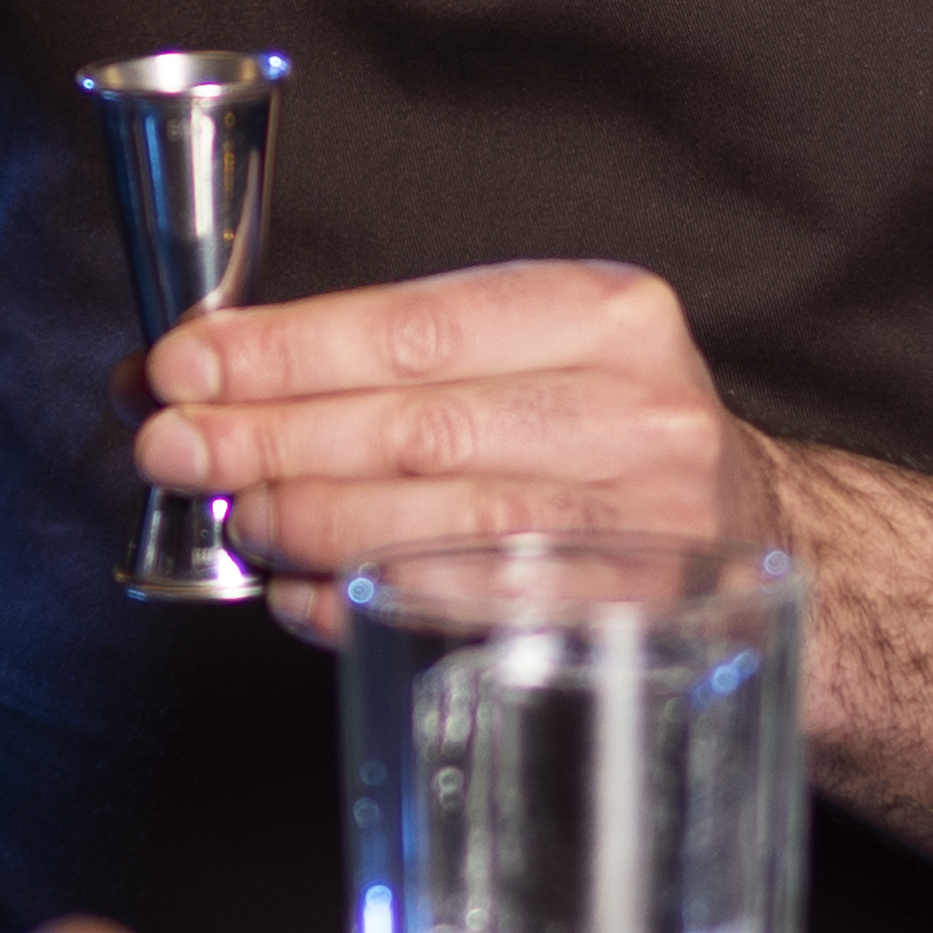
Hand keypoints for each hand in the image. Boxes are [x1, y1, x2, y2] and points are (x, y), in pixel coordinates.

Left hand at [132, 259, 783, 624]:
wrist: (759, 532)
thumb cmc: (607, 433)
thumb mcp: (530, 351)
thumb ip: (378, 357)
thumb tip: (198, 374)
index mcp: (607, 312)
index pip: (415, 327)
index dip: (283, 352)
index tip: (182, 366)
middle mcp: (638, 412)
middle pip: (418, 428)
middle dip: (269, 438)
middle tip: (173, 448)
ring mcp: (643, 525)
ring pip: (438, 523)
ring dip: (309, 520)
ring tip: (235, 515)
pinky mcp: (626, 620)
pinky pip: (465, 610)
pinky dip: (363, 598)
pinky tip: (299, 590)